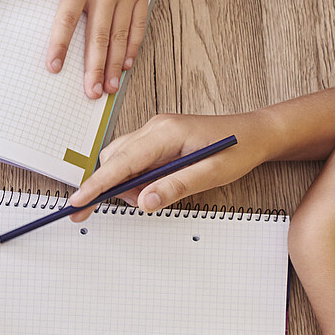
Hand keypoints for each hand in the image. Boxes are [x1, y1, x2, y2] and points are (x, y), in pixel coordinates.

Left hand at [44, 0, 149, 99]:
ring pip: (119, 36)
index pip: (67, 21)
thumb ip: (61, 2)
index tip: (54, 67)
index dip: (60, 45)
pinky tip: (127, 64)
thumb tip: (37, 21)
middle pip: (98, 37)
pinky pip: (138, 25)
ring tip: (110, 86)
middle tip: (93, 91)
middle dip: (95, 68)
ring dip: (115, 64)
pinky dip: (133, 47)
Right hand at [67, 110, 283, 218]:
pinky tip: (154, 185)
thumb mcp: (212, 173)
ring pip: (120, 159)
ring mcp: (154, 131)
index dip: (97, 184)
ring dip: (125, 183)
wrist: (256, 132)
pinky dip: (135, 177)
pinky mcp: (156, 138)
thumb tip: (144, 202)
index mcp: (166, 133)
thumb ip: (176, 187)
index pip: (122, 162)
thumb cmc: (239, 149)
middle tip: (122, 207)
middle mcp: (154, 127)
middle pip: (113, 159)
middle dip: (110, 186)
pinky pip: (132, 158)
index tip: (78, 202)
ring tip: (153, 195)